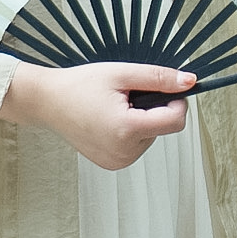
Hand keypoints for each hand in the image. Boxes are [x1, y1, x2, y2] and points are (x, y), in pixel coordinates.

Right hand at [2, 61, 195, 169]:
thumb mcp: (122, 73)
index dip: (176, 101)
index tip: (165, 88)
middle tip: (126, 96)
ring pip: (151, 137)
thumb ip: (158, 78)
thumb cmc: (79, 86)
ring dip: (141, 120)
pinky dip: (130, 132)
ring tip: (114, 108)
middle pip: (163, 128)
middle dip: (153, 109)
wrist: (48, 101)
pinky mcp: (112, 164)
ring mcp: (117, 161)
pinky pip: (136, 146)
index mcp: (127, 129)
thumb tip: (189, 81)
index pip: (175, 121)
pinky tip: (109, 121)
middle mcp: (124, 152)